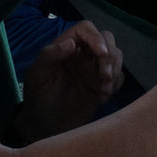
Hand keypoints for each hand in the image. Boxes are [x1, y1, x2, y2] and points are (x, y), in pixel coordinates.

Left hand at [14, 21, 124, 143]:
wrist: (45, 127)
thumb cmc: (37, 97)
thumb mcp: (37, 75)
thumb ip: (50, 55)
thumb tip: (72, 43)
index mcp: (66, 46)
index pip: (86, 29)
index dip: (96, 37)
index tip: (101, 54)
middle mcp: (83, 54)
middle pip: (106, 40)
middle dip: (110, 55)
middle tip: (104, 76)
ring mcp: (95, 69)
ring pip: (116, 56)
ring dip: (114, 70)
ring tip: (104, 90)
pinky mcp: (104, 85)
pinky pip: (119, 77)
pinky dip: (116, 84)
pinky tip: (103, 97)